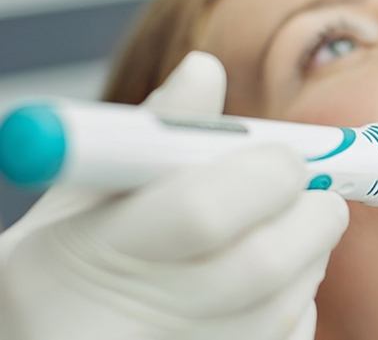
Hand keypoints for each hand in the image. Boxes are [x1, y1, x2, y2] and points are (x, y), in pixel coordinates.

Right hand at [0, 52, 348, 339]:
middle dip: (311, 213)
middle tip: (312, 189)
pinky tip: (266, 283)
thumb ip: (150, 134)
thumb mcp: (80, 196)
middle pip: (264, 264)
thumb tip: (205, 67)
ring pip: (288, 302)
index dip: (266, 173)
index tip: (288, 156)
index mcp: (89, 254)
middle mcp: (134, 323)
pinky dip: (298, 298)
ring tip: (284, 228)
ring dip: (310, 251)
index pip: (203, 210)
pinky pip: (291, 337)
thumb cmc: (62, 269)